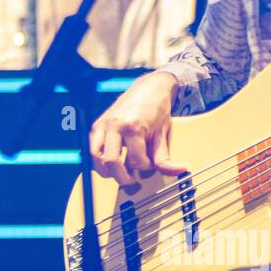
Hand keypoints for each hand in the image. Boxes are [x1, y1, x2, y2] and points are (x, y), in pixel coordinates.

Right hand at [89, 71, 185, 185]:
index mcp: (133, 127)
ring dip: (106, 170)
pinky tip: (110, 162)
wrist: (149, 88)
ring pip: (96, 156)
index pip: (136, 161)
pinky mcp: (97, 125)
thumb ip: (164, 156)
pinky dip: (98, 159)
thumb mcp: (163, 133)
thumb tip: (177, 170)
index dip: (144, 168)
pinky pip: (92, 148)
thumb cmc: (156, 108)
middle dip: (121, 177)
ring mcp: (103, 124)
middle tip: (131, 182)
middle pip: (111, 161)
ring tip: (118, 174)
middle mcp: (114, 125)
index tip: (150, 164)